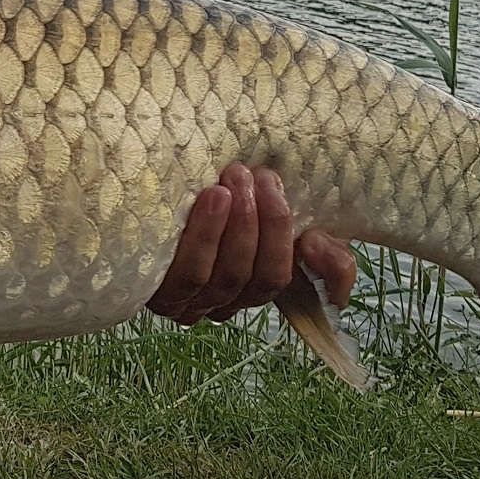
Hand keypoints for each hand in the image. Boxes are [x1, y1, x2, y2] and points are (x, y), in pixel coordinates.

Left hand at [147, 163, 354, 325]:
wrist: (150, 195)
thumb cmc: (226, 208)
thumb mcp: (283, 224)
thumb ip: (329, 255)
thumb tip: (320, 248)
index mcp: (250, 290)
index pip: (278, 279)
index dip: (283, 236)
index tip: (275, 185)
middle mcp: (219, 303)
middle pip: (252, 279)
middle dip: (262, 224)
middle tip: (254, 175)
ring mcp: (185, 303)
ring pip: (221, 278)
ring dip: (234, 228)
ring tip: (231, 181)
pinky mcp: (153, 293)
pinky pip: (184, 275)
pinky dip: (203, 237)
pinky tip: (210, 199)